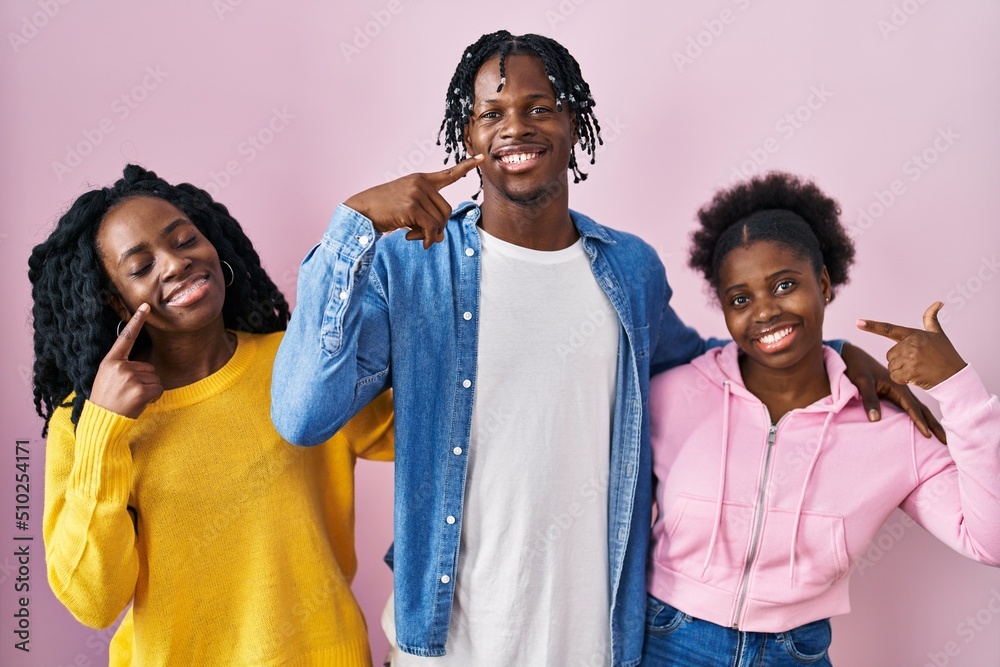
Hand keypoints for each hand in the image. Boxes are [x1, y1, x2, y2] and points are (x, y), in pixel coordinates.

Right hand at [89, 304, 162, 418]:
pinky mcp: (140, 389)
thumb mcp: (107, 377)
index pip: (126, 337)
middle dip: (144, 380)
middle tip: (128, 393)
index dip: (136, 321)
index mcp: (110, 361)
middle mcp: (120, 366)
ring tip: (131, 398)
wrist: (102, 420)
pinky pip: (158, 388)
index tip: (146, 306)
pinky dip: (154, 397)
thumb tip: (144, 364)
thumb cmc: (107, 400)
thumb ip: (122, 367)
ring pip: (155, 377)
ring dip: (148, 389)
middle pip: (148, 366)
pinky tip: (139, 403)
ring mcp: (130, 377)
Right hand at [343, 154, 483, 249]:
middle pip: (446, 210)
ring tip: (413, 235)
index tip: (481, 159)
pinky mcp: (411, 206)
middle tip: (423, 234)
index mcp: (421, 180)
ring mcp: (416, 193)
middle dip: (438, 226)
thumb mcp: (408, 211)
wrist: (361, 210)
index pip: (448, 174)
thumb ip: (427, 220)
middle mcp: (420, 183)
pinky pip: (431, 227)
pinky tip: (412, 239)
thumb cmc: (384, 211)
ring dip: (430, 234)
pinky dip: (426, 238)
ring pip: (440, 220)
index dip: (466, 167)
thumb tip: (438, 237)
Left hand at [840, 338, 946, 442]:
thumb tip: (875, 419)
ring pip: (919, 410)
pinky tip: (924, 426)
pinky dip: (920, 417)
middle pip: (922, 410)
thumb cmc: (857, 368)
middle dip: (934, 425)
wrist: (854, 357)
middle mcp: (903, 390)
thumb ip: (869, 398)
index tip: (928, 436)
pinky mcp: (895, 395)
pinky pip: (911, 408)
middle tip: (946, 441)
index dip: (920, 422)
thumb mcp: (862, 381)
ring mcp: (900, 392)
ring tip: (941, 437)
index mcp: (898, 386)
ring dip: (931, 423)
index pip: (912, 408)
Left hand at [858, 301, 966, 390]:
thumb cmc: (946, 355)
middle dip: (899, 360)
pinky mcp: (910, 372)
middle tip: (917, 362)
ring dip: (901, 371)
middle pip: (889, 354)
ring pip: (891, 366)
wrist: (956, 376)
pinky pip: (894, 376)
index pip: (889, 328)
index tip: (858, 322)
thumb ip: (931, 319)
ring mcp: (910, 358)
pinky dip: (902, 379)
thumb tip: (938, 302)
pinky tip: (916, 377)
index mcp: (914, 334)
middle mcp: (911, 344)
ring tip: (918, 369)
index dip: (872, 326)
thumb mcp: (938, 335)